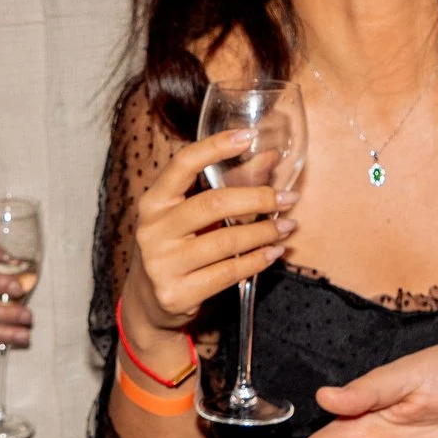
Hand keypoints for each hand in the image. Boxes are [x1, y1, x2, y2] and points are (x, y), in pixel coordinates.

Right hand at [123, 127, 293, 341]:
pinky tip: (273, 253)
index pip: (182, 164)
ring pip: (226, 241)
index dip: (215, 147)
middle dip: (258, 198)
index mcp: (153, 202)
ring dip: (264, 233)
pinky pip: (228, 272)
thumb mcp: (189, 216)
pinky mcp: (176, 293)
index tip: (247, 136)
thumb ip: (226, 187)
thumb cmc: (176, 248)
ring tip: (287, 228)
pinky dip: (257, 261)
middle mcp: (152, 230)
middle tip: (288, 198)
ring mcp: (161, 264)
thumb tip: (270, 158)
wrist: (149, 301)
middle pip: (213, 203)